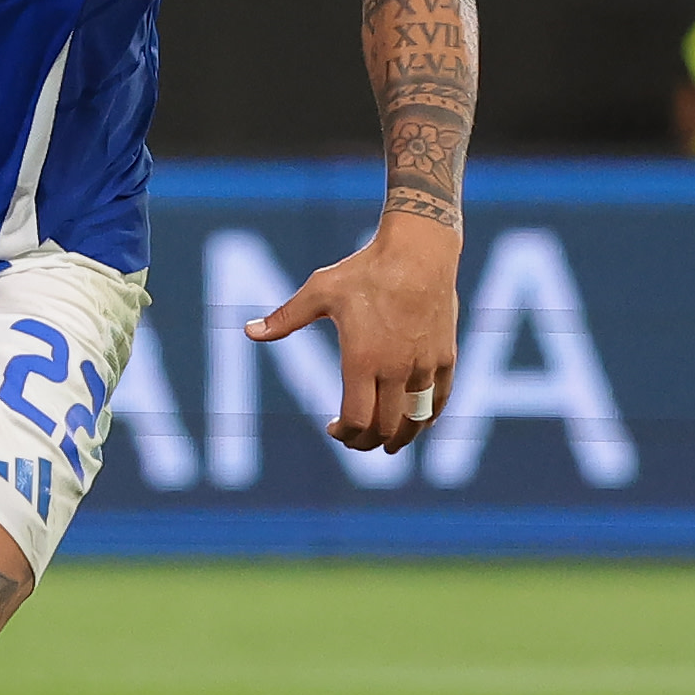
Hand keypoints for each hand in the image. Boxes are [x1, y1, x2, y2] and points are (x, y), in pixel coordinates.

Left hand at [249, 216, 458, 452]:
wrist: (419, 252)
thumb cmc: (365, 270)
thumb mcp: (320, 290)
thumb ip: (286, 317)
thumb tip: (248, 330)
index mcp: (363, 359)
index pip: (357, 419)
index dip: (345, 434)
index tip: (334, 429)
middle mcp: (396, 369)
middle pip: (385, 427)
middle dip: (368, 442)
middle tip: (356, 441)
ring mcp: (425, 365)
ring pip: (416, 420)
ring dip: (401, 437)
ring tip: (388, 442)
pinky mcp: (446, 357)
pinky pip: (439, 401)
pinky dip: (427, 419)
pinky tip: (416, 421)